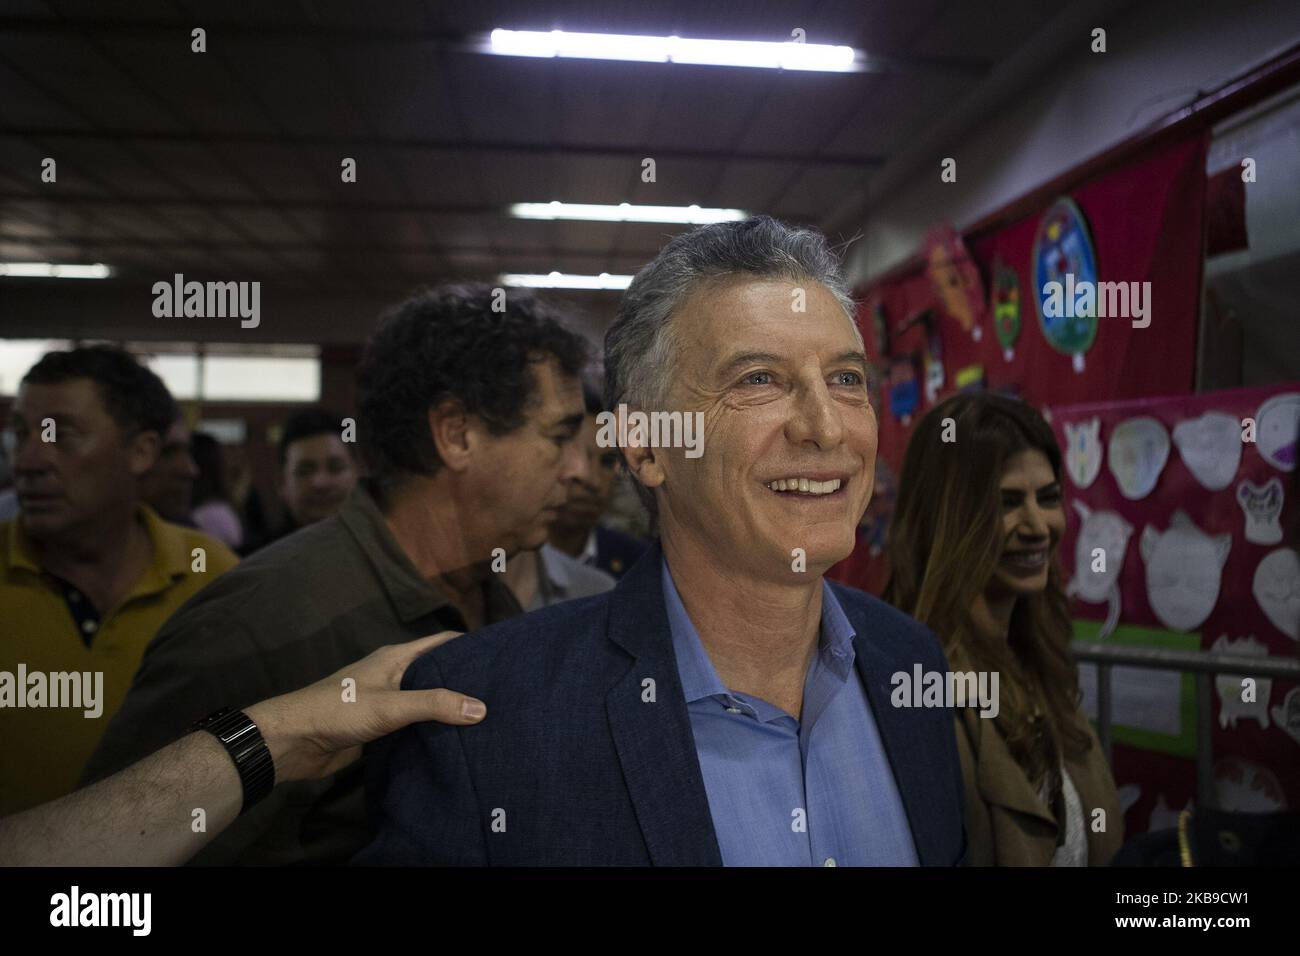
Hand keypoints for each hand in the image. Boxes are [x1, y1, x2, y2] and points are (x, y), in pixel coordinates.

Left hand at [244, 631, 482, 782]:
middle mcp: (394, 675)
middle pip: (437, 673)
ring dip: (448, 710)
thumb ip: (435, 705)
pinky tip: (453, 743)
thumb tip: (482, 708)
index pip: (443, 643)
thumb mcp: (391, 705)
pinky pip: (413, 726)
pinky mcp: (380, 728)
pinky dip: (431, 731)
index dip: (471, 646)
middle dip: (465, 682)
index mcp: (396, 657)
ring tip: (488, 721)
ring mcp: (386, 702)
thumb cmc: (339, 710)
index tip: (502, 657)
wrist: (294, 742)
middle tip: (502, 695)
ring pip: (426, 702)